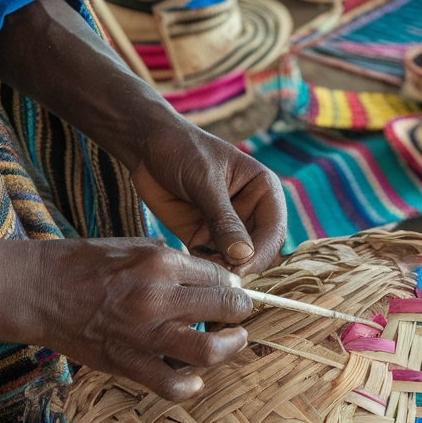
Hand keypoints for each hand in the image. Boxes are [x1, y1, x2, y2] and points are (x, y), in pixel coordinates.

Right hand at [0, 238, 252, 400]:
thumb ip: (173, 260)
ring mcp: (145, 334)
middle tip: (240, 313)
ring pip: (210, 351)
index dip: (232, 283)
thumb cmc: (84, 264)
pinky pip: (173, 385)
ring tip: (233, 342)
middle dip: (242, 310)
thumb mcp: (134, 244)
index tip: (231, 289)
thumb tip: (207, 274)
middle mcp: (158, 297)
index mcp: (161, 262)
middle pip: (227, 307)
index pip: (221, 274)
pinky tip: (195, 376)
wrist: (38, 291)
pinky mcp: (128, 363)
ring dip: (230, 346)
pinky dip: (191, 385)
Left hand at [132, 120, 286, 274]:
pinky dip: (203, 270)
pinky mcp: (204, 238)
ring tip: (202, 272)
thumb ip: (224, 219)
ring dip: (221, 270)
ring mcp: (227, 228)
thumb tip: (243, 256)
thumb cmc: (183, 150)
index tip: (241, 269)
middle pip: (257, 251)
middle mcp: (251, 212)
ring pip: (234, 261)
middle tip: (220, 276)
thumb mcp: (205, 182)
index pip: (273, 230)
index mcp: (263, 191)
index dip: (261, 253)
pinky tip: (190, 269)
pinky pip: (210, 262)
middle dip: (241, 266)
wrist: (147, 146)